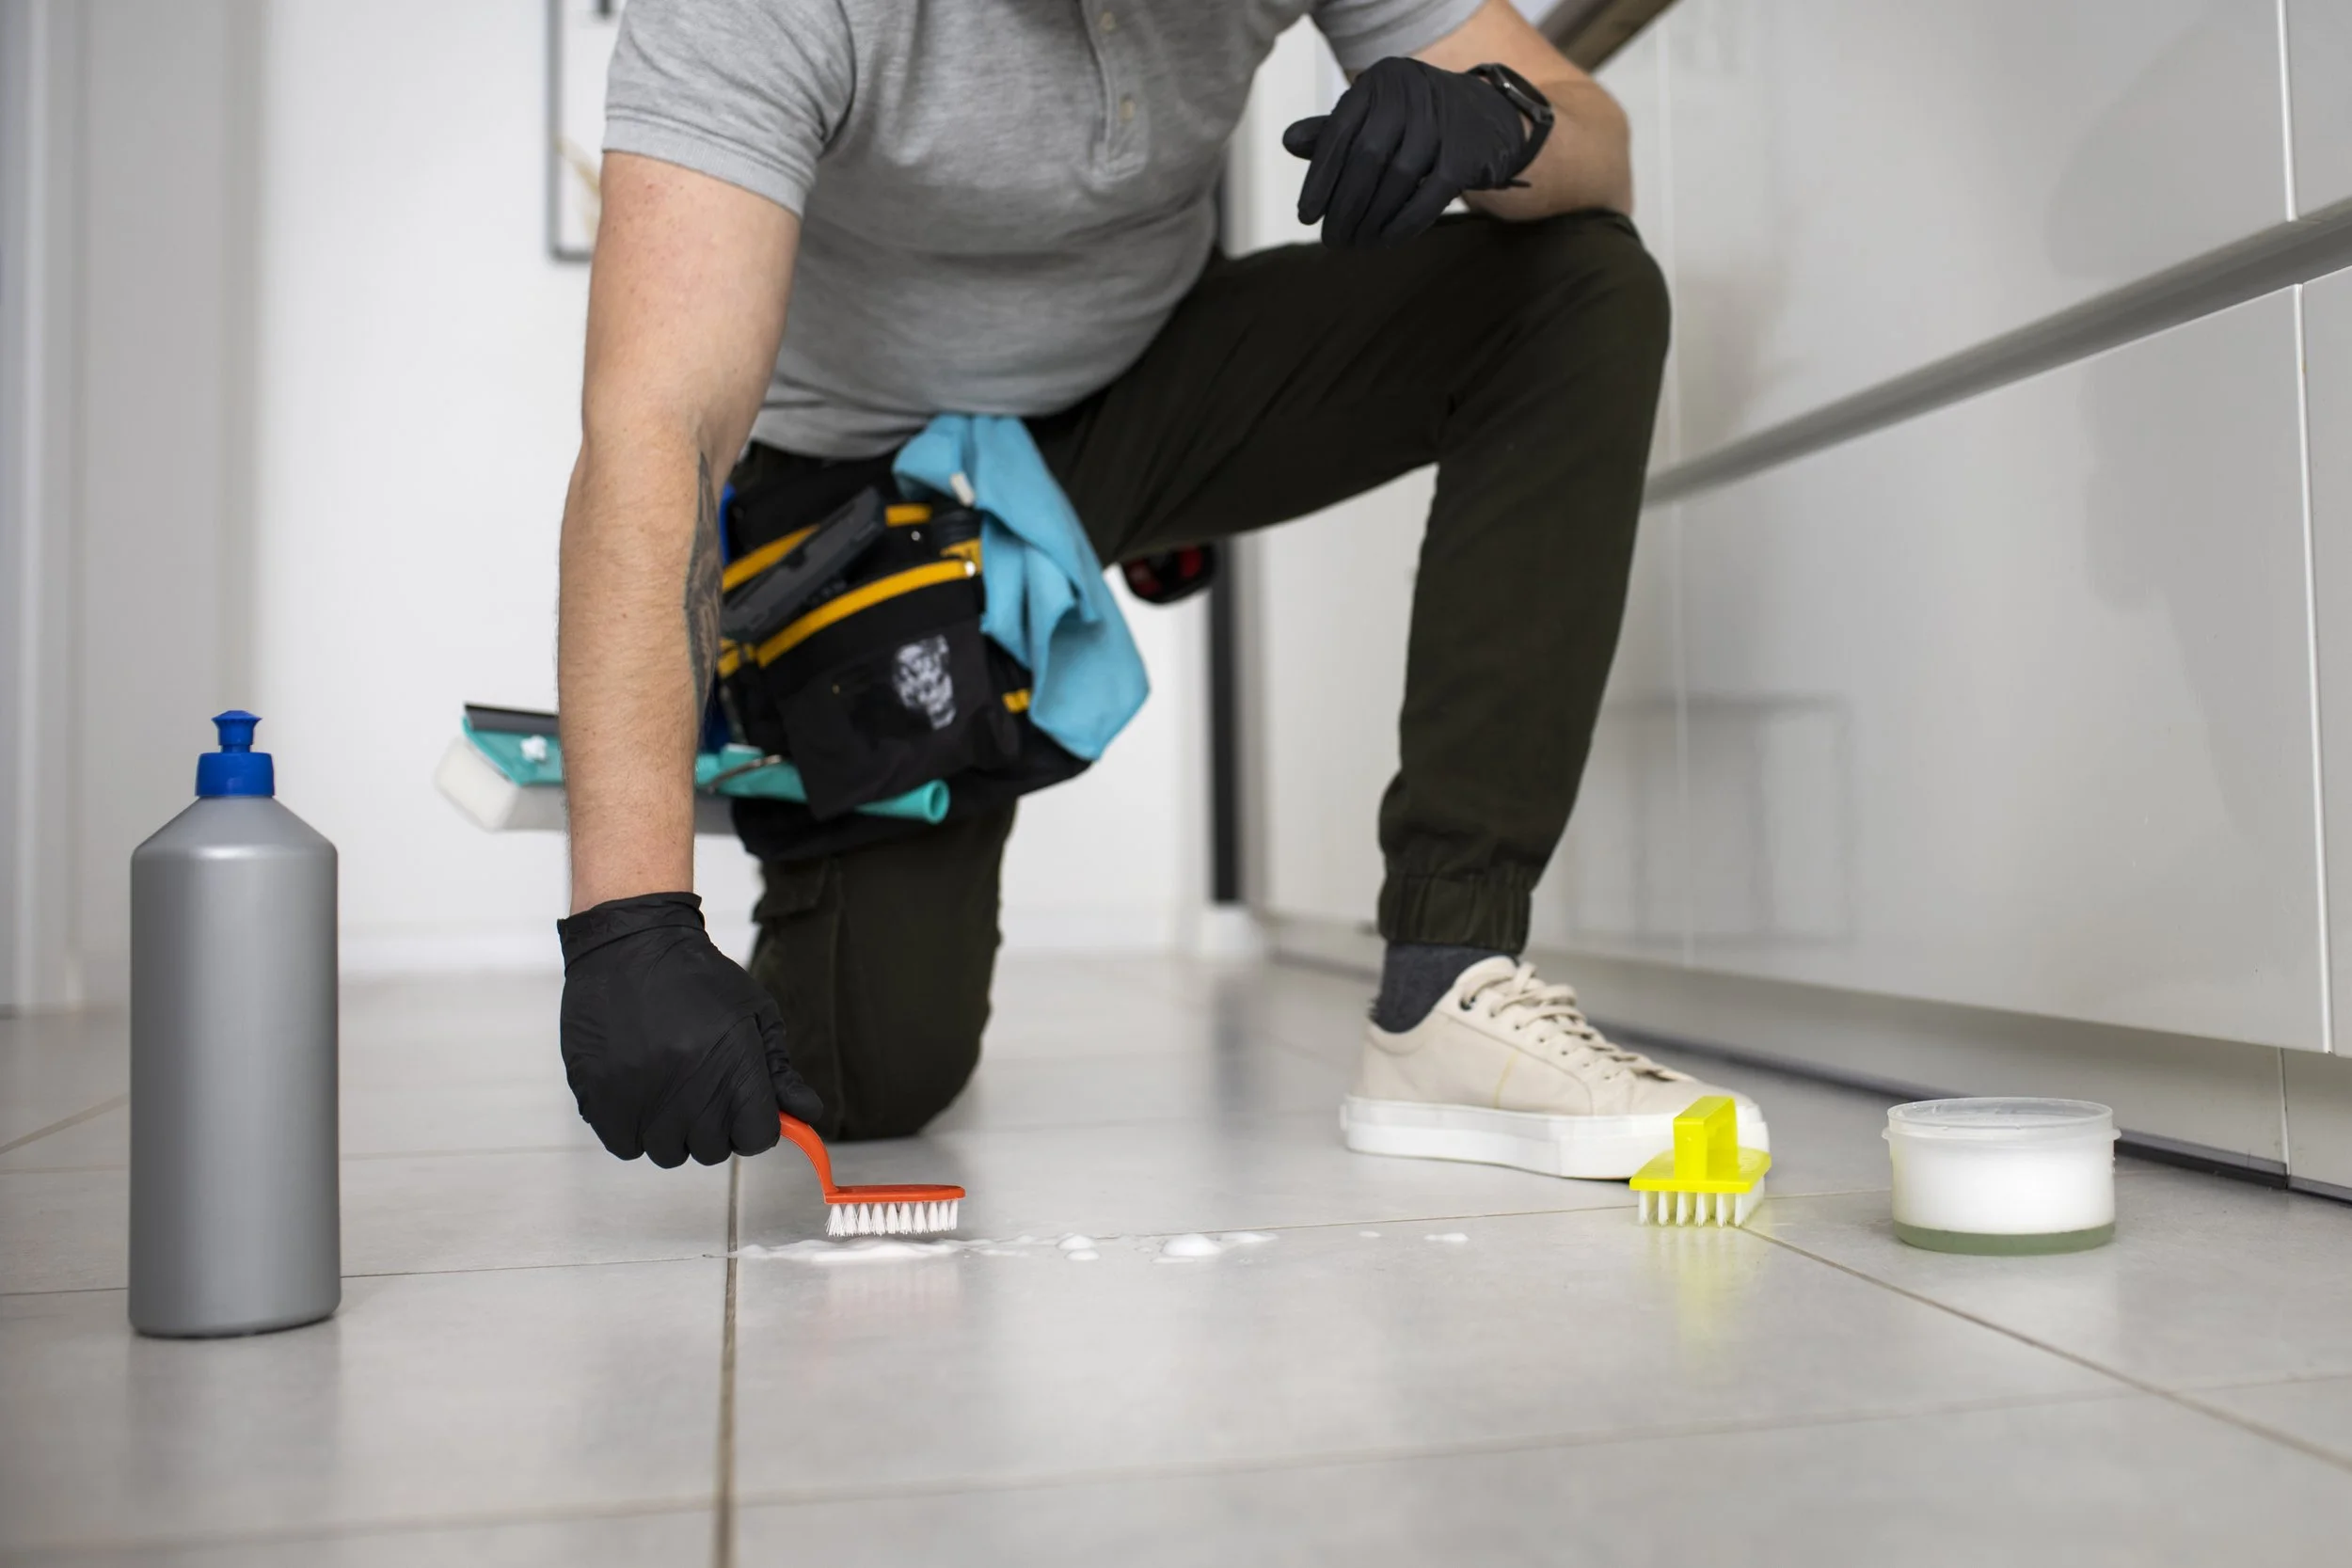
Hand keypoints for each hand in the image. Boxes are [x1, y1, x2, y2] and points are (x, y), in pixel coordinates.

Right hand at [556, 891, 821, 1166]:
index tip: (745, 1109)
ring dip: (673, 1131)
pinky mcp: (599, 1095)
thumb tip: (807, 1114)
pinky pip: (625, 1144)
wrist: (631, 944)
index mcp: (733, 1066)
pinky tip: (641, 1096)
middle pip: (713, 1150)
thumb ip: (780, 1071)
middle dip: (715, 1128)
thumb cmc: (697, 978)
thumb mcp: (755, 1014)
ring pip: (668, 1152)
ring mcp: (640, 1095)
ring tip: (669, 1089)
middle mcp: (688, 1087)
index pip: (757, 1138)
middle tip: (703, 1091)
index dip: (755, 1126)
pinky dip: (634, 1130)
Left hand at [1285, 57, 1535, 249]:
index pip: (1338, 133)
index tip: (1306, 215)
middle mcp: (1409, 93)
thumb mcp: (1377, 115)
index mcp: (1380, 80)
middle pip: (1365, 159)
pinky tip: (1386, 241)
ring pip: (1396, 180)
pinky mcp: (1465, 153)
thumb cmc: (1418, 121)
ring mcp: (1441, 122)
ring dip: (1371, 220)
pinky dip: (1403, 224)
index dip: (1319, 179)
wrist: (1489, 118)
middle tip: (1331, 239)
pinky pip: (1428, 197)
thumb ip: (1336, 130)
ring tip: (1356, 244)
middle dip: (1343, 206)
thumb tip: (1288, 141)